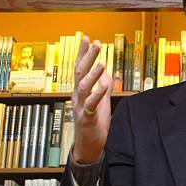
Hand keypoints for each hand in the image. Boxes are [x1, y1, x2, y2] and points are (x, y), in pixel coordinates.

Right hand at [71, 36, 113, 163]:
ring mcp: (80, 107)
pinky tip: (103, 86)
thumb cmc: (95, 124)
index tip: (86, 38)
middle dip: (87, 57)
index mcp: (81, 91)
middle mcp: (78, 97)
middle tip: (95, 43)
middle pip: (80, 73)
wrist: (89, 147)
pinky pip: (90, 105)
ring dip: (92, 74)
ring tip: (101, 63)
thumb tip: (107, 74)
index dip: (83, 53)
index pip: (80, 68)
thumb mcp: (101, 102)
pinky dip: (97, 95)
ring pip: (83, 87)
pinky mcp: (86, 119)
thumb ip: (103, 88)